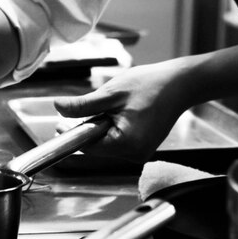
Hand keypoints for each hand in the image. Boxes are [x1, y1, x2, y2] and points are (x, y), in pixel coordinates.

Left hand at [54, 61, 190, 161]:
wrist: (180, 84)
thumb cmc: (151, 85)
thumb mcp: (111, 93)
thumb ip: (83, 105)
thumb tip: (58, 107)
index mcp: (127, 144)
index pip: (88, 147)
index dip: (73, 134)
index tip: (61, 124)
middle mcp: (135, 154)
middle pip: (98, 147)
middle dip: (91, 128)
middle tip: (95, 106)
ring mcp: (141, 152)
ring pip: (108, 144)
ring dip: (103, 127)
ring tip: (116, 106)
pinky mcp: (143, 147)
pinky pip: (120, 141)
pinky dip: (115, 129)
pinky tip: (124, 112)